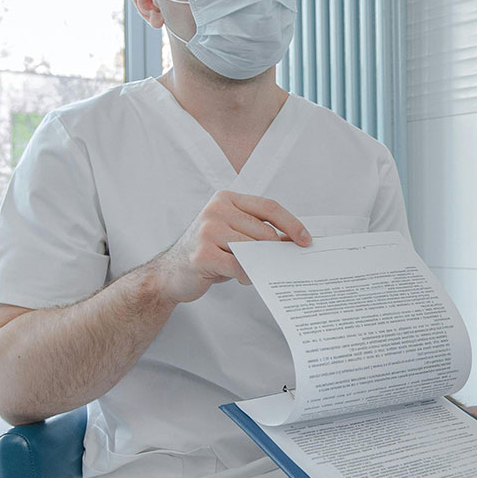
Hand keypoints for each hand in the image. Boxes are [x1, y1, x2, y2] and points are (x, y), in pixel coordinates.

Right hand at [149, 190, 309, 302]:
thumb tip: (294, 240)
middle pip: (264, 231)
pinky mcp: (203, 254)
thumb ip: (258, 232)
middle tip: (273, 264)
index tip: (305, 239)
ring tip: (251, 271)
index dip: (291, 223)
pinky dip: (247, 276)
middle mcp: (216, 210)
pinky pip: (240, 266)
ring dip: (259, 265)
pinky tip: (244, 278)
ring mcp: (207, 231)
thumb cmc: (208, 253)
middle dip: (273, 252)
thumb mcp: (233, 235)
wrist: (171, 273)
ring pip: (253, 249)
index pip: (268, 207)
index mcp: (226, 200)